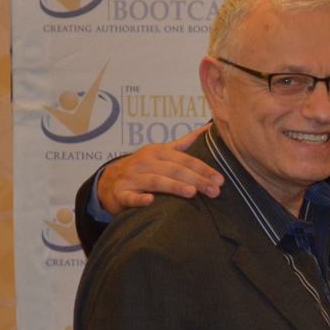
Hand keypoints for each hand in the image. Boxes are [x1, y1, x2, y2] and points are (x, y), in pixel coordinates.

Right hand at [96, 125, 222, 212]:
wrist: (109, 181)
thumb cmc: (144, 166)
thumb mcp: (162, 152)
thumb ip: (185, 143)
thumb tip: (210, 128)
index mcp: (158, 152)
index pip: (185, 160)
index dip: (204, 169)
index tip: (220, 180)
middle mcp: (145, 162)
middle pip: (174, 170)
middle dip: (197, 180)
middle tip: (214, 191)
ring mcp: (132, 177)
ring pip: (155, 181)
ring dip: (173, 186)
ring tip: (192, 193)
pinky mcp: (121, 193)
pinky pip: (130, 197)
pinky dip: (139, 199)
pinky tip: (150, 201)